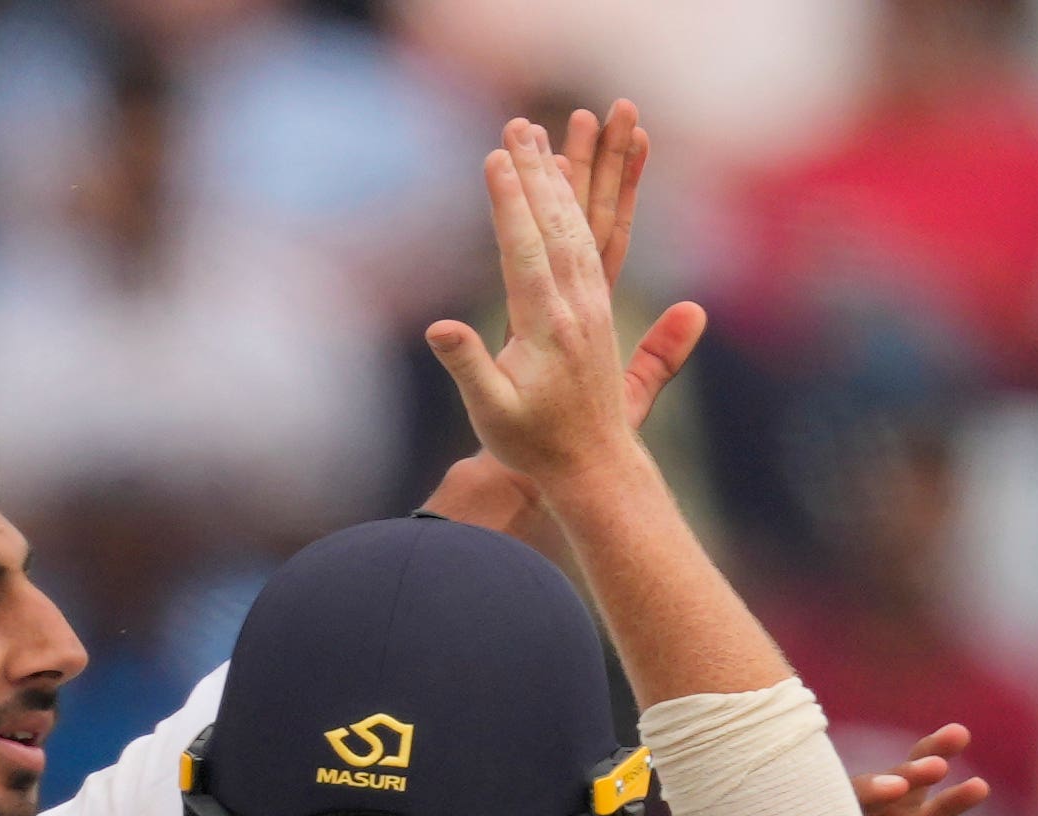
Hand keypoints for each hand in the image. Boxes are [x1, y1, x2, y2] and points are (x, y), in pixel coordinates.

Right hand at [428, 119, 706, 494]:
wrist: (595, 469)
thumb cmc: (534, 446)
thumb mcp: (491, 414)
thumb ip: (468, 367)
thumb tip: (440, 328)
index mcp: (548, 328)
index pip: (526, 250)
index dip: (510, 202)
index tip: (497, 157)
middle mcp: (577, 309)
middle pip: (556, 226)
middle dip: (535, 173)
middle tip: (517, 125)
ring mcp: (592, 309)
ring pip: (578, 229)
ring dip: (560, 181)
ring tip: (543, 136)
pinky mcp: (597, 313)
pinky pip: (592, 246)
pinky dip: (577, 210)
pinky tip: (566, 187)